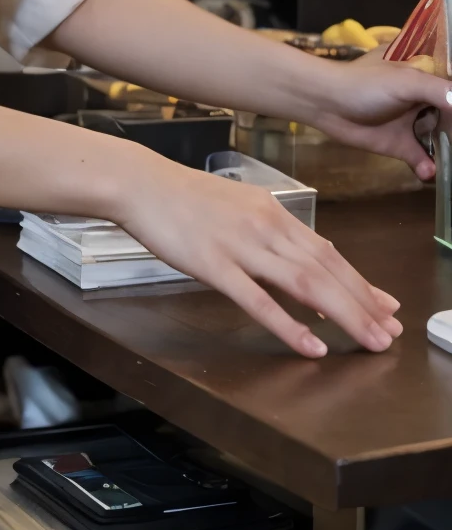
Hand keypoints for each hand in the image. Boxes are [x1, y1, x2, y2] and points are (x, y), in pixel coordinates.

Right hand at [117, 152, 402, 358]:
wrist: (141, 183)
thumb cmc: (184, 198)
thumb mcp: (238, 208)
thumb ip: (271, 235)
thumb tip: (303, 266)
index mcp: (272, 211)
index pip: (327, 250)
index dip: (360, 281)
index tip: (385, 305)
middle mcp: (265, 225)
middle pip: (325, 267)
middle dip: (363, 302)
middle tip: (389, 332)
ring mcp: (240, 244)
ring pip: (304, 282)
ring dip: (342, 314)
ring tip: (367, 341)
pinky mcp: (214, 264)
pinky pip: (258, 299)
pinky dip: (289, 324)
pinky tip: (310, 345)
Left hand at [308, 56, 451, 181]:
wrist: (326, 102)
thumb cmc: (365, 84)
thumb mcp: (406, 81)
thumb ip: (438, 91)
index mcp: (427, 75)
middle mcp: (424, 99)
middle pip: (450, 116)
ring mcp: (412, 123)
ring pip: (441, 140)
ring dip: (448, 153)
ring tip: (451, 162)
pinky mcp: (399, 144)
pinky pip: (422, 159)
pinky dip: (428, 168)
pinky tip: (428, 172)